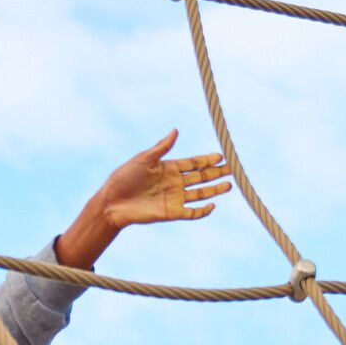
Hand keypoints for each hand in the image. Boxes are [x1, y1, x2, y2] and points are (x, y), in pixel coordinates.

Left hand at [56, 132, 234, 268]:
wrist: (112, 202)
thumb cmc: (123, 177)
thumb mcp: (143, 159)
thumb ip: (161, 148)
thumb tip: (176, 131)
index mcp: (168, 168)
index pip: (193, 163)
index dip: (207, 159)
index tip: (222, 155)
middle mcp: (174, 183)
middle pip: (201, 178)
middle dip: (216, 173)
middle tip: (233, 169)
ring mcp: (174, 198)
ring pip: (200, 194)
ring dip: (215, 190)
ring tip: (229, 185)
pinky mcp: (172, 213)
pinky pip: (192, 213)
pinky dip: (202, 211)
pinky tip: (212, 205)